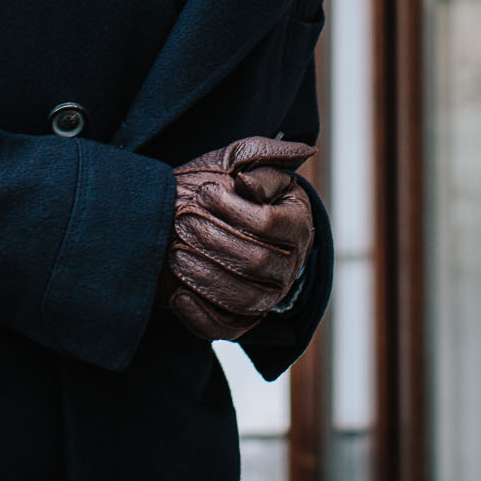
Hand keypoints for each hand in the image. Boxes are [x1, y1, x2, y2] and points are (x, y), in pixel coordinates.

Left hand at [162, 137, 315, 340]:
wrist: (196, 219)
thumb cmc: (221, 185)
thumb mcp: (237, 161)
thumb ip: (264, 154)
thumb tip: (305, 151)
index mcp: (297, 224)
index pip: (270, 223)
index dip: (234, 209)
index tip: (205, 192)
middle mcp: (291, 265)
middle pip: (257, 262)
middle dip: (214, 239)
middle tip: (182, 220)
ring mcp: (269, 296)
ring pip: (244, 299)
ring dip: (205, 276)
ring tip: (175, 253)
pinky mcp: (241, 319)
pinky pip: (228, 329)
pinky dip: (200, 317)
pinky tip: (177, 295)